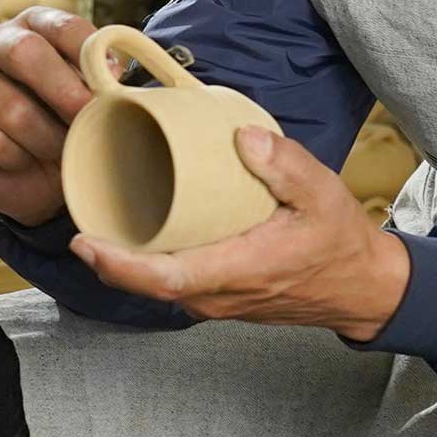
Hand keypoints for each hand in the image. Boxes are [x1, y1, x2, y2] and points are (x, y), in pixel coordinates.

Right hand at [0, 7, 98, 225]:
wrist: (27, 174)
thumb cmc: (59, 126)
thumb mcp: (84, 100)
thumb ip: (97, 82)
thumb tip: (112, 75)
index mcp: (32, 26)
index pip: (63, 26)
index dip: (89, 55)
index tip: (112, 87)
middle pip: (25, 52)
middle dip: (64, 94)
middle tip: (88, 121)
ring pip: (12, 109)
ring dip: (45, 140)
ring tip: (59, 152)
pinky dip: (16, 159)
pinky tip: (22, 160)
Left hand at [69, 128, 411, 338]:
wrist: (360, 287)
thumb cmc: (340, 241)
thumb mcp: (323, 194)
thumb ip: (286, 164)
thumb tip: (242, 136)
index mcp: (239, 270)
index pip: (165, 279)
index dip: (118, 265)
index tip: (84, 243)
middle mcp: (216, 294)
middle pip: (144, 284)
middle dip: (103, 255)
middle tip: (76, 212)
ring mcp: (213, 300)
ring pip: (152, 285)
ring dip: (118, 258)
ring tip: (92, 216)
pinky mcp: (213, 296)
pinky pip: (168, 281)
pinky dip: (142, 261)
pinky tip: (127, 230)